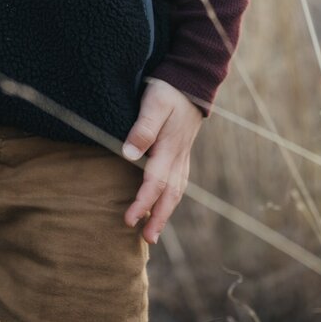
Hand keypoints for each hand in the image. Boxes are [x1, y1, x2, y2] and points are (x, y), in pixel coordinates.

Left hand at [120, 76, 203, 243]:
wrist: (191, 81)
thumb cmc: (168, 90)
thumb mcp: (154, 103)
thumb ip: (143, 129)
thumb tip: (129, 154)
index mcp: (170, 148)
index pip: (155, 182)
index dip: (142, 203)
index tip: (129, 220)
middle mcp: (178, 156)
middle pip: (169, 194)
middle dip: (159, 218)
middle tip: (148, 240)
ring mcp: (182, 156)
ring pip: (176, 191)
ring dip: (166, 212)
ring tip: (154, 233)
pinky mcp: (181, 153)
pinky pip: (178, 182)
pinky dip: (171, 199)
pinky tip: (164, 206)